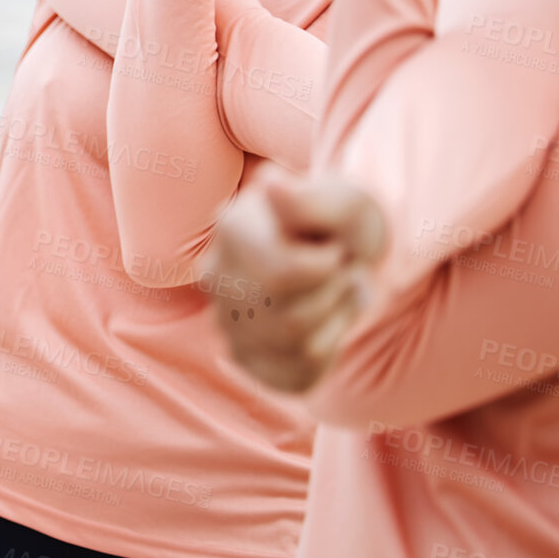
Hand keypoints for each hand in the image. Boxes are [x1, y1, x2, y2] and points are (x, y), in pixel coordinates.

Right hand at [199, 167, 386, 393]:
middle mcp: (214, 275)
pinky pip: (297, 375)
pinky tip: (325, 324)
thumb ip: (309, 200)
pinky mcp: (243, 356)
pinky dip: (327, 352)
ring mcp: (223, 320)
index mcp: (230, 228)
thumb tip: (270, 183)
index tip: (336, 249)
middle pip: (292, 318)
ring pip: (298, 348)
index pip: (285, 276)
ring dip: (336, 322)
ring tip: (336, 295)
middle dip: (335, 297)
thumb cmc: (342, 224)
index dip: (331, 267)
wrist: (340, 254)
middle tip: (343, 272)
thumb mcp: (344, 203)